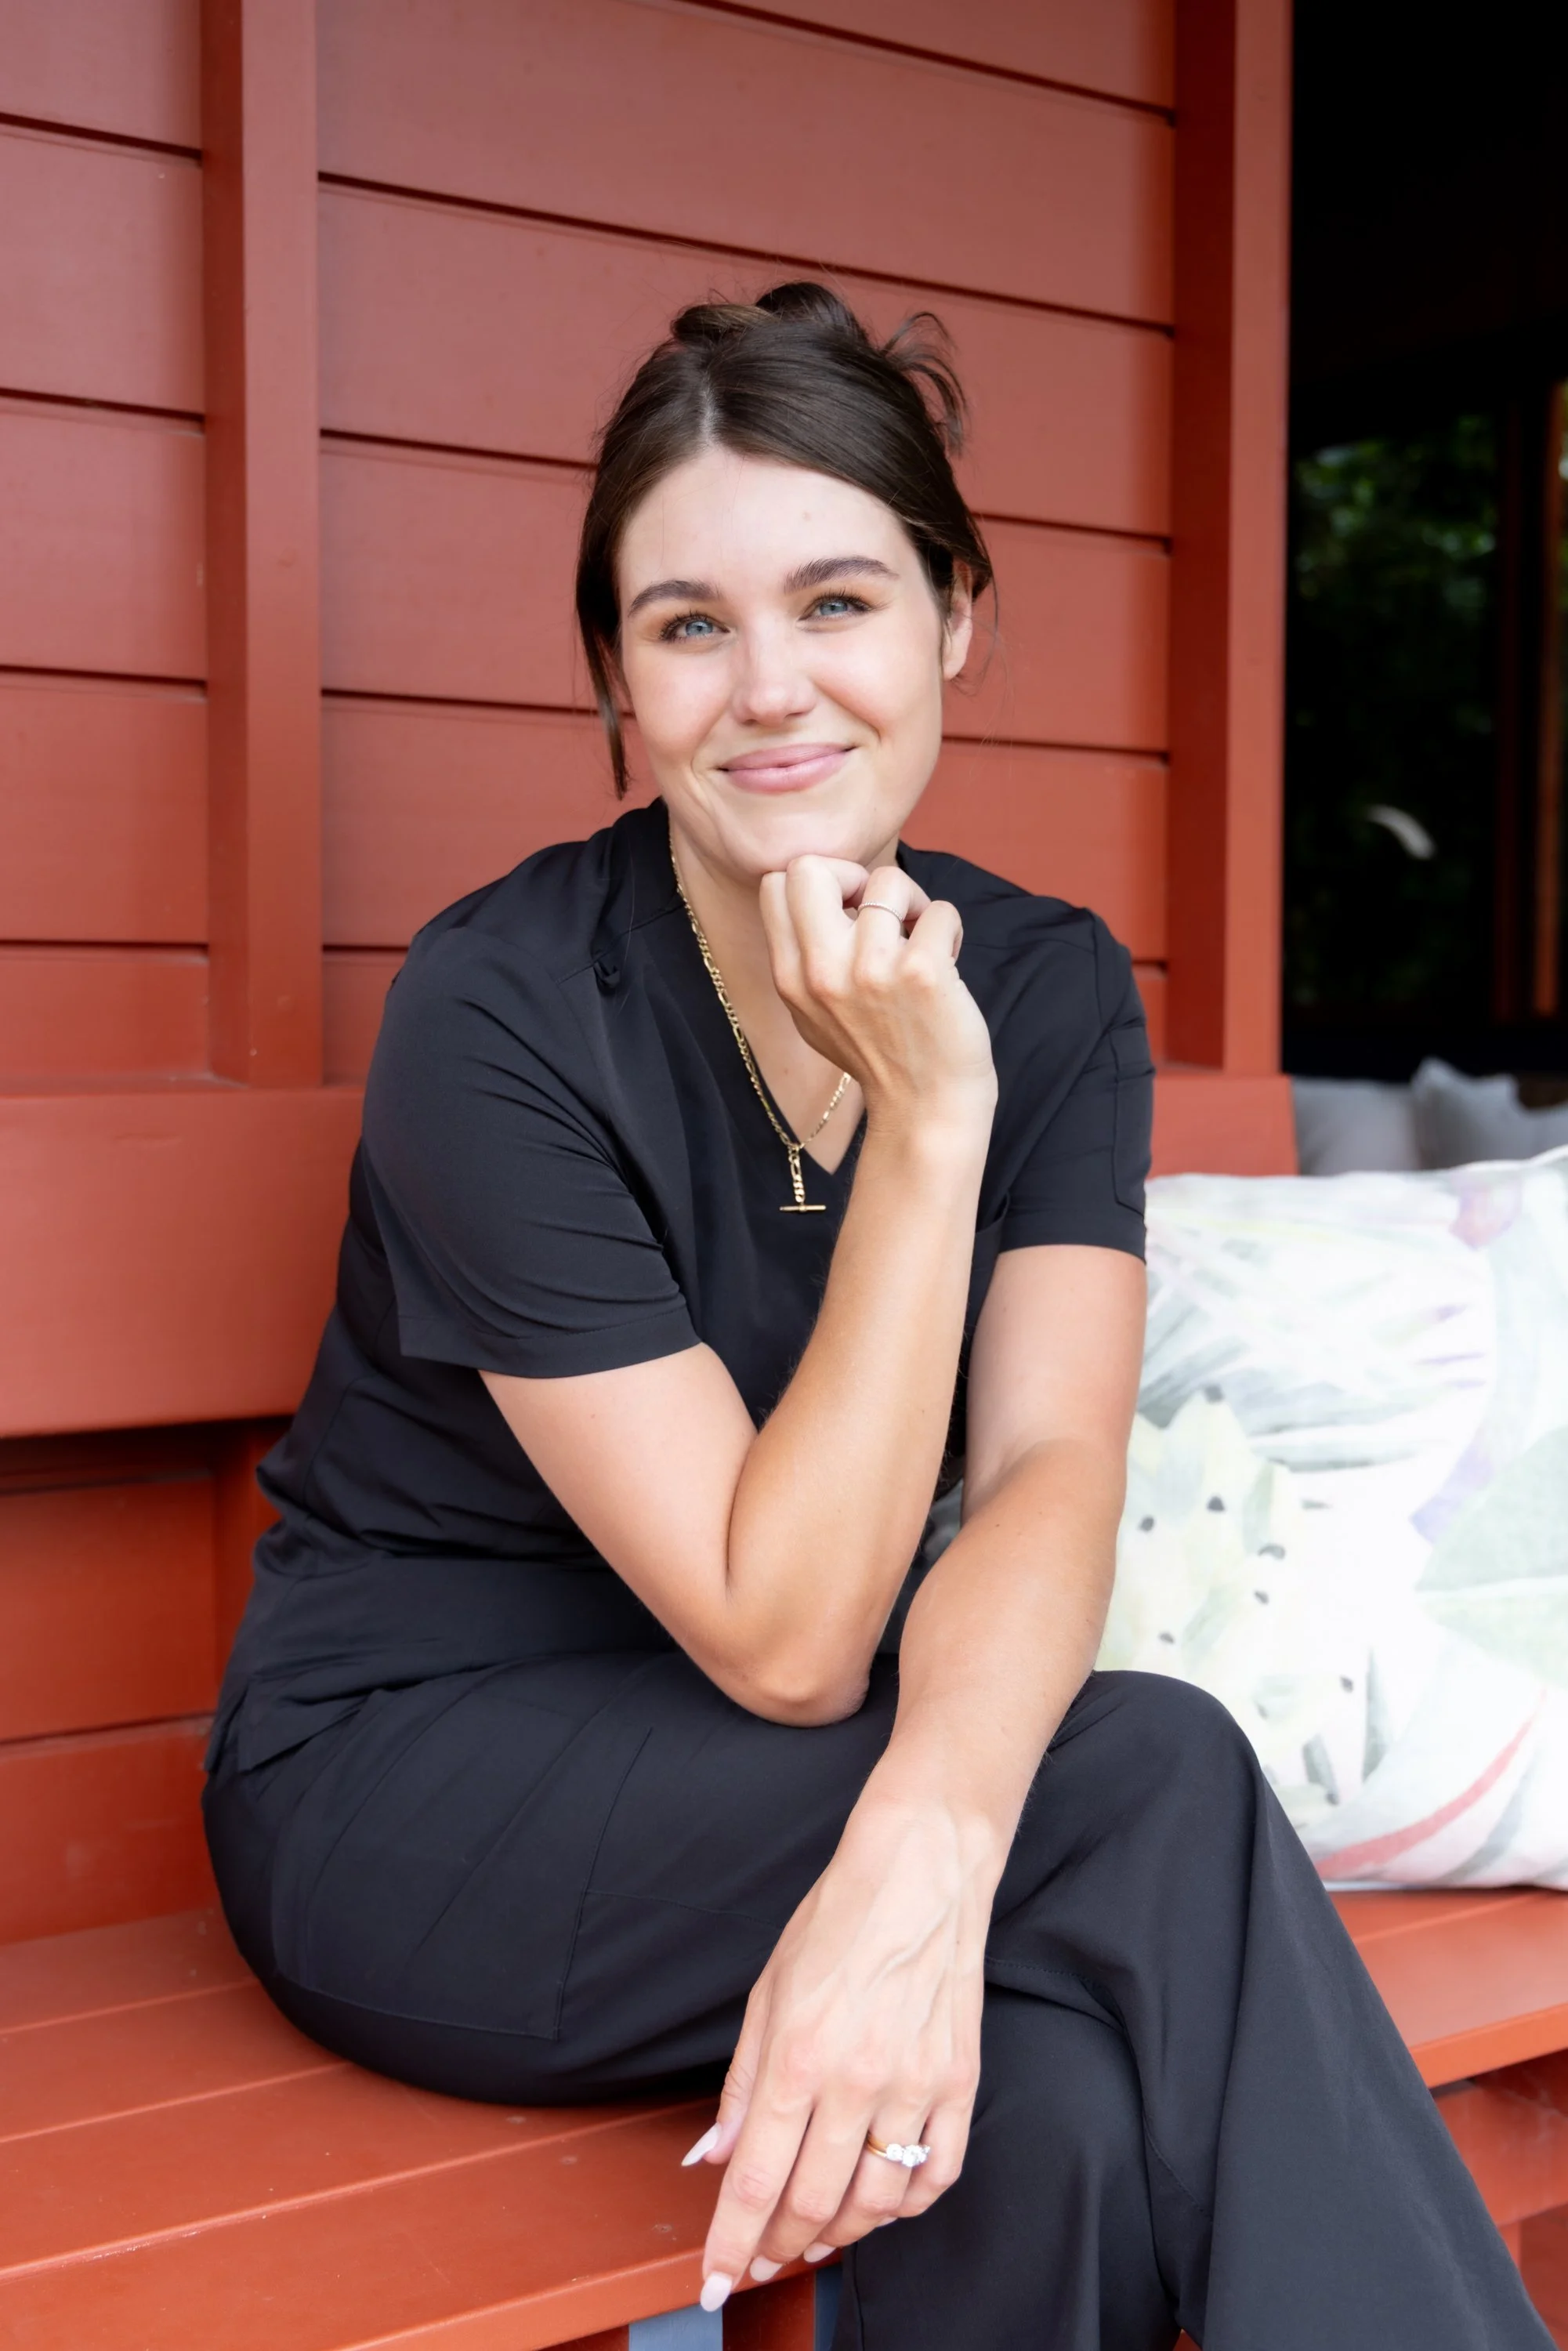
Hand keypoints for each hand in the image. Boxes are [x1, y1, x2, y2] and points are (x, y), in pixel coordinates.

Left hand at [683, 1796, 995, 2309]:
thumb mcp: (768, 1992)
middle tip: (758, 2264)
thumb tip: (717, 2157)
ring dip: (837, 2234)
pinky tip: (879, 2201)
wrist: (923, 1869)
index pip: (756, 2182)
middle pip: (812, 2206)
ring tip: (811, 2237)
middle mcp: (857, 2080)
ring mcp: (915, 2085)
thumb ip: (744, 2084)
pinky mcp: (960, 2082)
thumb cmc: (839, 1919)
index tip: (712, 2282)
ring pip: (875, 2203)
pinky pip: (936, 2174)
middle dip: (776, 2249)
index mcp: (798, 2056)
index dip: (730, 2244)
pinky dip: (904, 2204)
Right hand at [759, 858, 995, 1131]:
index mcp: (790, 977)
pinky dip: (949, 929)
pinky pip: (940, 910)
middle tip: (882, 915)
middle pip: (812, 867)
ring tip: (920, 942)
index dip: (821, 884)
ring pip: (889, 881)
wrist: (925, 1110)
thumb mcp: (812, 1014)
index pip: (776, 883)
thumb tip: (813, 895)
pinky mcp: (922, 973)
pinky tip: (947, 962)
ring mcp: (871, 970)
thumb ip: (804, 958)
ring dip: (915, 905)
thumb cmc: (879, 1055)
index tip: (849, 915)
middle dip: (856, 875)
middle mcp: (821, 971)